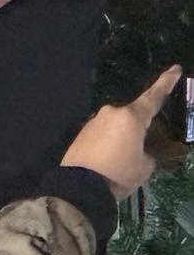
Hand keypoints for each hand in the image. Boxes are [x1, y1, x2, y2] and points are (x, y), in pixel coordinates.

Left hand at [62, 64, 181, 199]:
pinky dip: (112, 141)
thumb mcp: (146, 165)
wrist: (80, 185)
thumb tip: (143, 148)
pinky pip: (105, 132)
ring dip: (125, 136)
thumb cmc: (118, 173)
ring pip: (118, 124)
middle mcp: (111, 112)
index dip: (166, 83)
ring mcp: (94, 120)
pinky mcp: (83, 130)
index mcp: (130, 116)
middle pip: (134, 115)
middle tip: (146, 146)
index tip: (175, 69)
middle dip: (142, 128)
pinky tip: (112, 159)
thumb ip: (150, 150)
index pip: (153, 96)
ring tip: (126, 159)